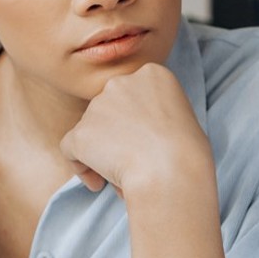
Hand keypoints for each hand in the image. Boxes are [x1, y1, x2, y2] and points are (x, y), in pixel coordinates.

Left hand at [59, 62, 213, 200]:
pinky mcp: (80, 132)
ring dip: (100, 152)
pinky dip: (81, 167)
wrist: (173, 172)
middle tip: (131, 159)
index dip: (135, 119)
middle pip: (107, 108)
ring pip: (89, 130)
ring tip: (123, 174)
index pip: (132, 93)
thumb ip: (155, 112)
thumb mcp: (182, 116)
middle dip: (114, 133)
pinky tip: (99, 183)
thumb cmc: (187, 152)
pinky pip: (70, 149)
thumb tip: (135, 129)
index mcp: (151, 74)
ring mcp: (97, 106)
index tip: (145, 140)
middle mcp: (120, 82)